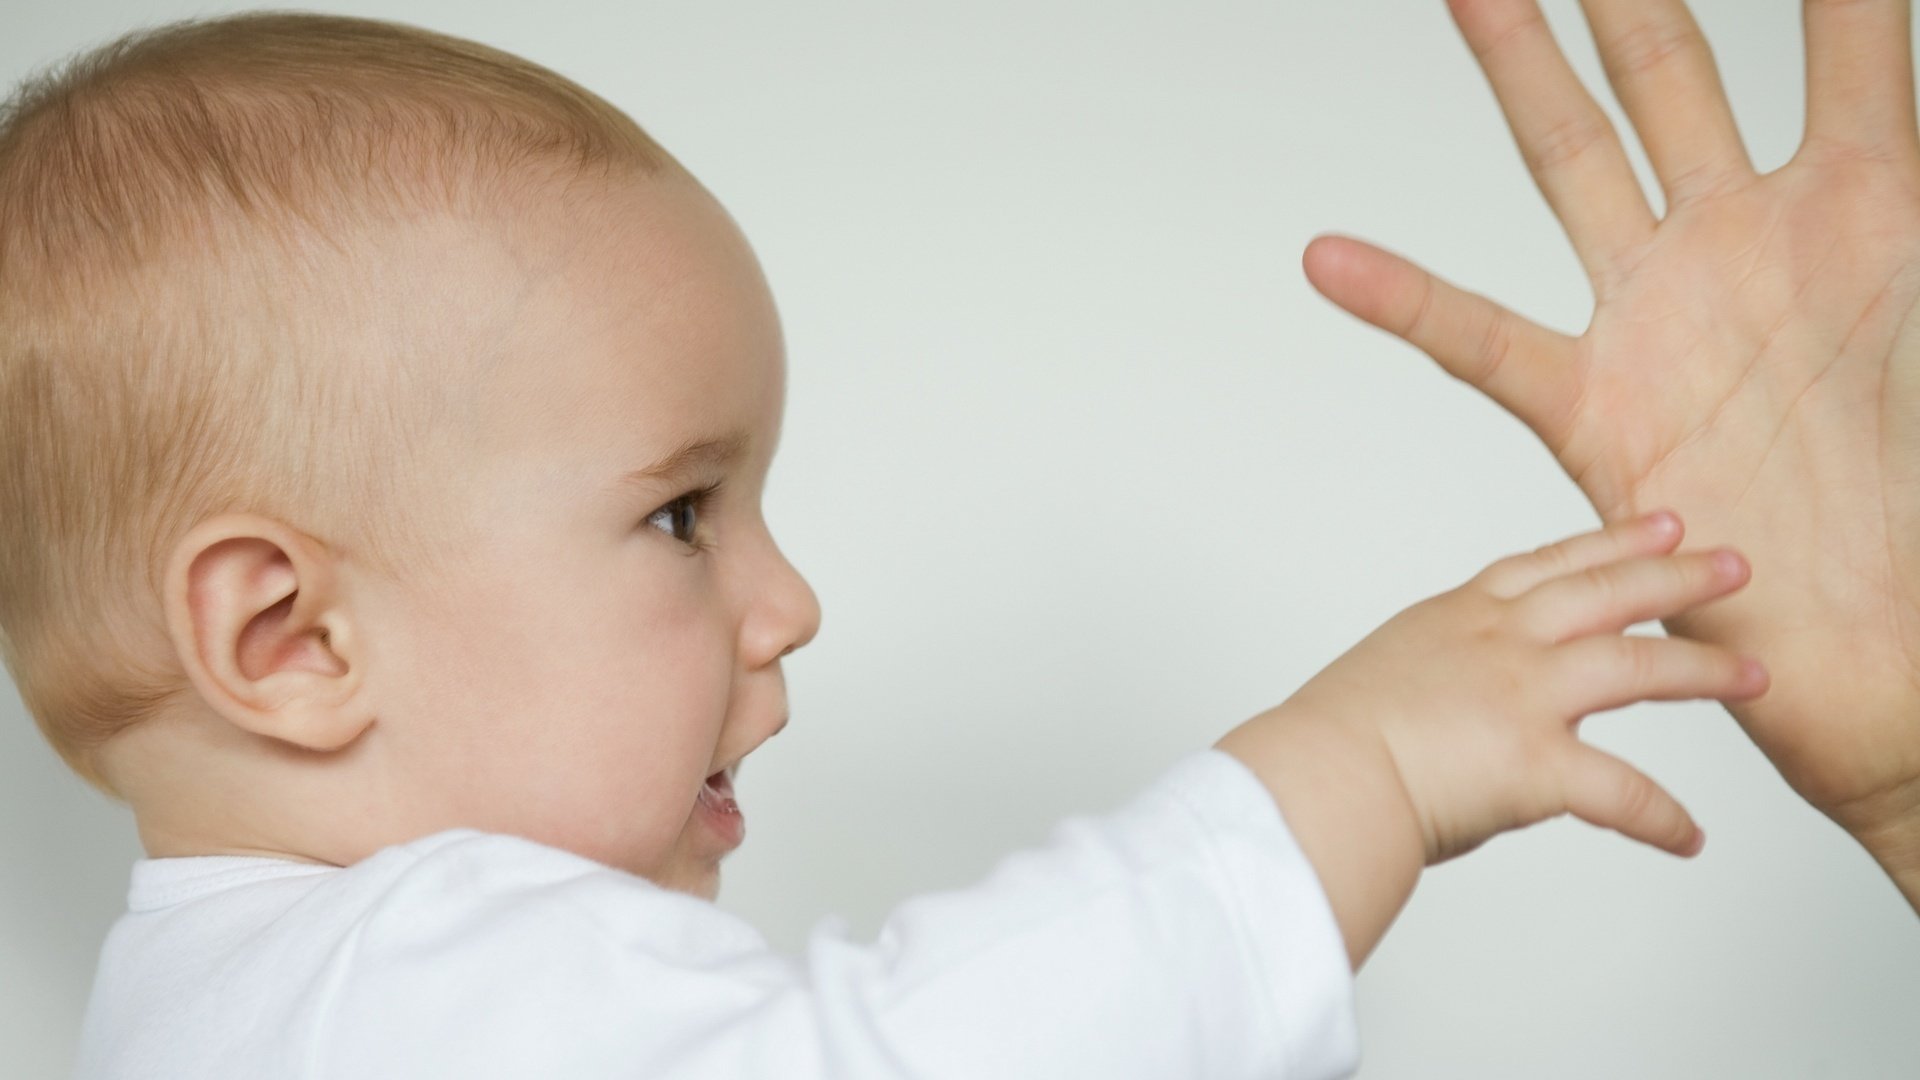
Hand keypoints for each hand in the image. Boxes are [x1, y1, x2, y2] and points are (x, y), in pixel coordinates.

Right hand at [1215, 512, 1763, 966]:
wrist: (1320, 775)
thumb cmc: (1328, 743)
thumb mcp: (1386, 677)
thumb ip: (1435, 681)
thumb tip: (1451, 714)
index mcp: (1459, 619)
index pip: (1547, 566)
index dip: (1609, 543)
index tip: (1656, 526)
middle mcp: (1500, 643)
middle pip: (1607, 591)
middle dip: (1677, 573)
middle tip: (1732, 563)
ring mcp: (1524, 695)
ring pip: (1636, 664)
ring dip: (1702, 669)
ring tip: (1752, 674)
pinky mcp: (1538, 761)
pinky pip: (1621, 793)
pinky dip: (1659, 820)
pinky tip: (1689, 837)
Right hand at [1301, 0, 1919, 880]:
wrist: (1880, 663)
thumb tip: (1919, 132)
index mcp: (1872, 216)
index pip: (1855, 52)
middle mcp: (1752, 248)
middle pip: (1673, 73)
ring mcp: (1666, 320)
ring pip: (1574, 163)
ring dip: (1520, 71)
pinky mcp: (1600, 412)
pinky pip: (1485, 344)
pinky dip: (1406, 301)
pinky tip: (1335, 258)